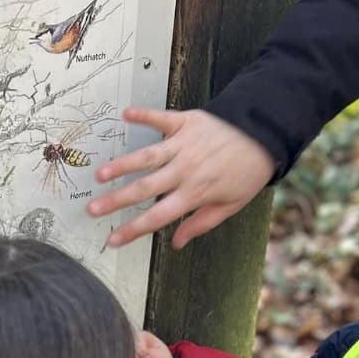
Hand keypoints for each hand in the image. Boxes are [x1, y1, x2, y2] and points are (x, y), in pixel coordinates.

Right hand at [90, 108, 274, 248]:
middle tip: (92, 209)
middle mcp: (185, 170)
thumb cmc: (248, 172)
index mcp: (195, 193)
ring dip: (121, 165)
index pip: (157, 217)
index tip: (113, 239)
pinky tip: (126, 114)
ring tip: (99, 174)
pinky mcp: (187, 122)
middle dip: (116, 201)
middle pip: (144, 188)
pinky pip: (161, 118)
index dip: (133, 230)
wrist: (266, 134)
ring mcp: (184, 144)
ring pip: (146, 157)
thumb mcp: (230, 205)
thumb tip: (177, 243)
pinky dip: (144, 115)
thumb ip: (201, 223)